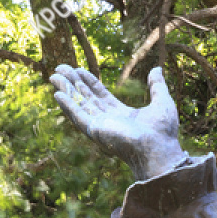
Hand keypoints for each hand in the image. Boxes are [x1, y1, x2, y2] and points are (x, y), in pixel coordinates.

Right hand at [50, 64, 187, 181]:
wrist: (159, 149)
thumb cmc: (163, 132)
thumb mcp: (162, 101)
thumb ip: (157, 85)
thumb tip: (157, 69)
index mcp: (122, 114)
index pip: (100, 96)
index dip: (89, 82)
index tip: (78, 69)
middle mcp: (109, 121)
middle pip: (86, 98)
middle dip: (73, 83)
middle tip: (60, 68)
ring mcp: (101, 126)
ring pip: (79, 105)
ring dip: (66, 91)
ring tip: (54, 76)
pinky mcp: (96, 131)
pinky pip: (78, 116)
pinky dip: (68, 105)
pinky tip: (57, 94)